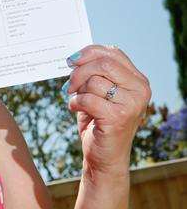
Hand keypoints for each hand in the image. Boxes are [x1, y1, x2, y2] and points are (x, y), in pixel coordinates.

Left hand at [64, 45, 151, 177]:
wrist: (104, 156)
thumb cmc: (99, 121)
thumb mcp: (99, 93)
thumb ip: (95, 73)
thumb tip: (74, 58)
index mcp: (138, 80)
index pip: (113, 53)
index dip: (88, 53)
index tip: (71, 61)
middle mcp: (140, 90)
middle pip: (103, 63)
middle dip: (79, 71)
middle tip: (68, 85)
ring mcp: (132, 103)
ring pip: (93, 81)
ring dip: (77, 91)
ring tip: (77, 102)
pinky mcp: (119, 117)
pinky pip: (87, 99)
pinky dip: (75, 103)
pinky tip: (76, 110)